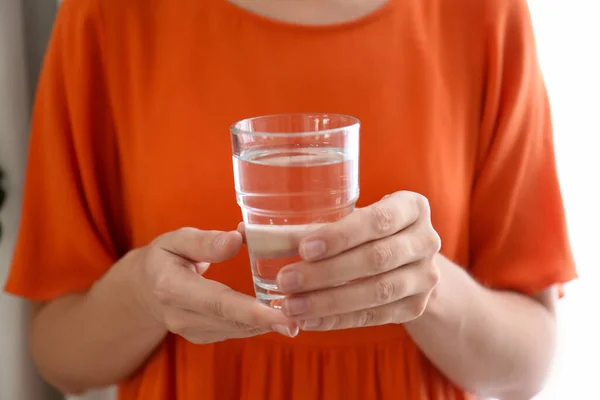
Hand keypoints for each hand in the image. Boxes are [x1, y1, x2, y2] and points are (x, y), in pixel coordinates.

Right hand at [130, 227, 297, 342]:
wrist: (144, 289)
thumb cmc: (164, 257)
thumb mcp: (177, 239)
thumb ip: (205, 241)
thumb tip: (237, 239)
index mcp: (172, 287)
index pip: (218, 301)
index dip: (251, 310)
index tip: (281, 313)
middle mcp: (181, 316)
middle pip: (231, 320)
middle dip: (268, 322)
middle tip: (299, 320)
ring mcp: (192, 331)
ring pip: (237, 329)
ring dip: (267, 325)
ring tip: (298, 317)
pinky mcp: (204, 336)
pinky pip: (235, 331)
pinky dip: (258, 324)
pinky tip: (280, 316)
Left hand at [276, 191, 441, 330]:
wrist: (409, 259)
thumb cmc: (369, 229)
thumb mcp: (355, 216)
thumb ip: (321, 224)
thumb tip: (264, 238)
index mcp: (412, 207)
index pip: (378, 220)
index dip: (341, 236)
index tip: (304, 248)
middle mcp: (426, 240)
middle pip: (376, 258)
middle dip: (327, 272)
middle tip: (286, 281)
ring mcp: (426, 276)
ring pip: (377, 292)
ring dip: (329, 301)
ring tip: (292, 305)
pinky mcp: (417, 306)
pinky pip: (375, 316)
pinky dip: (339, 320)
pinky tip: (310, 320)